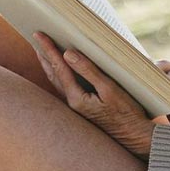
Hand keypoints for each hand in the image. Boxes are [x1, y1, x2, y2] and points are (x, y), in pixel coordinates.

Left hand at [32, 31, 167, 159]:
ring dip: (49, 64)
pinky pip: (65, 85)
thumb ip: (88, 71)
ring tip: (42, 49)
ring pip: (57, 80)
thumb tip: (68, 54)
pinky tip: (62, 67)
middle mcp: (72, 102)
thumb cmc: (126, 113)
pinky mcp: (83, 106)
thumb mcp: (109, 89)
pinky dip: (59, 72)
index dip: (49, 49)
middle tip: (36, 37)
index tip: (39, 34)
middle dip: (44, 54)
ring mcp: (77, 105)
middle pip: (53, 74)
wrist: (134, 136)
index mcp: (76, 98)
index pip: (59, 68)